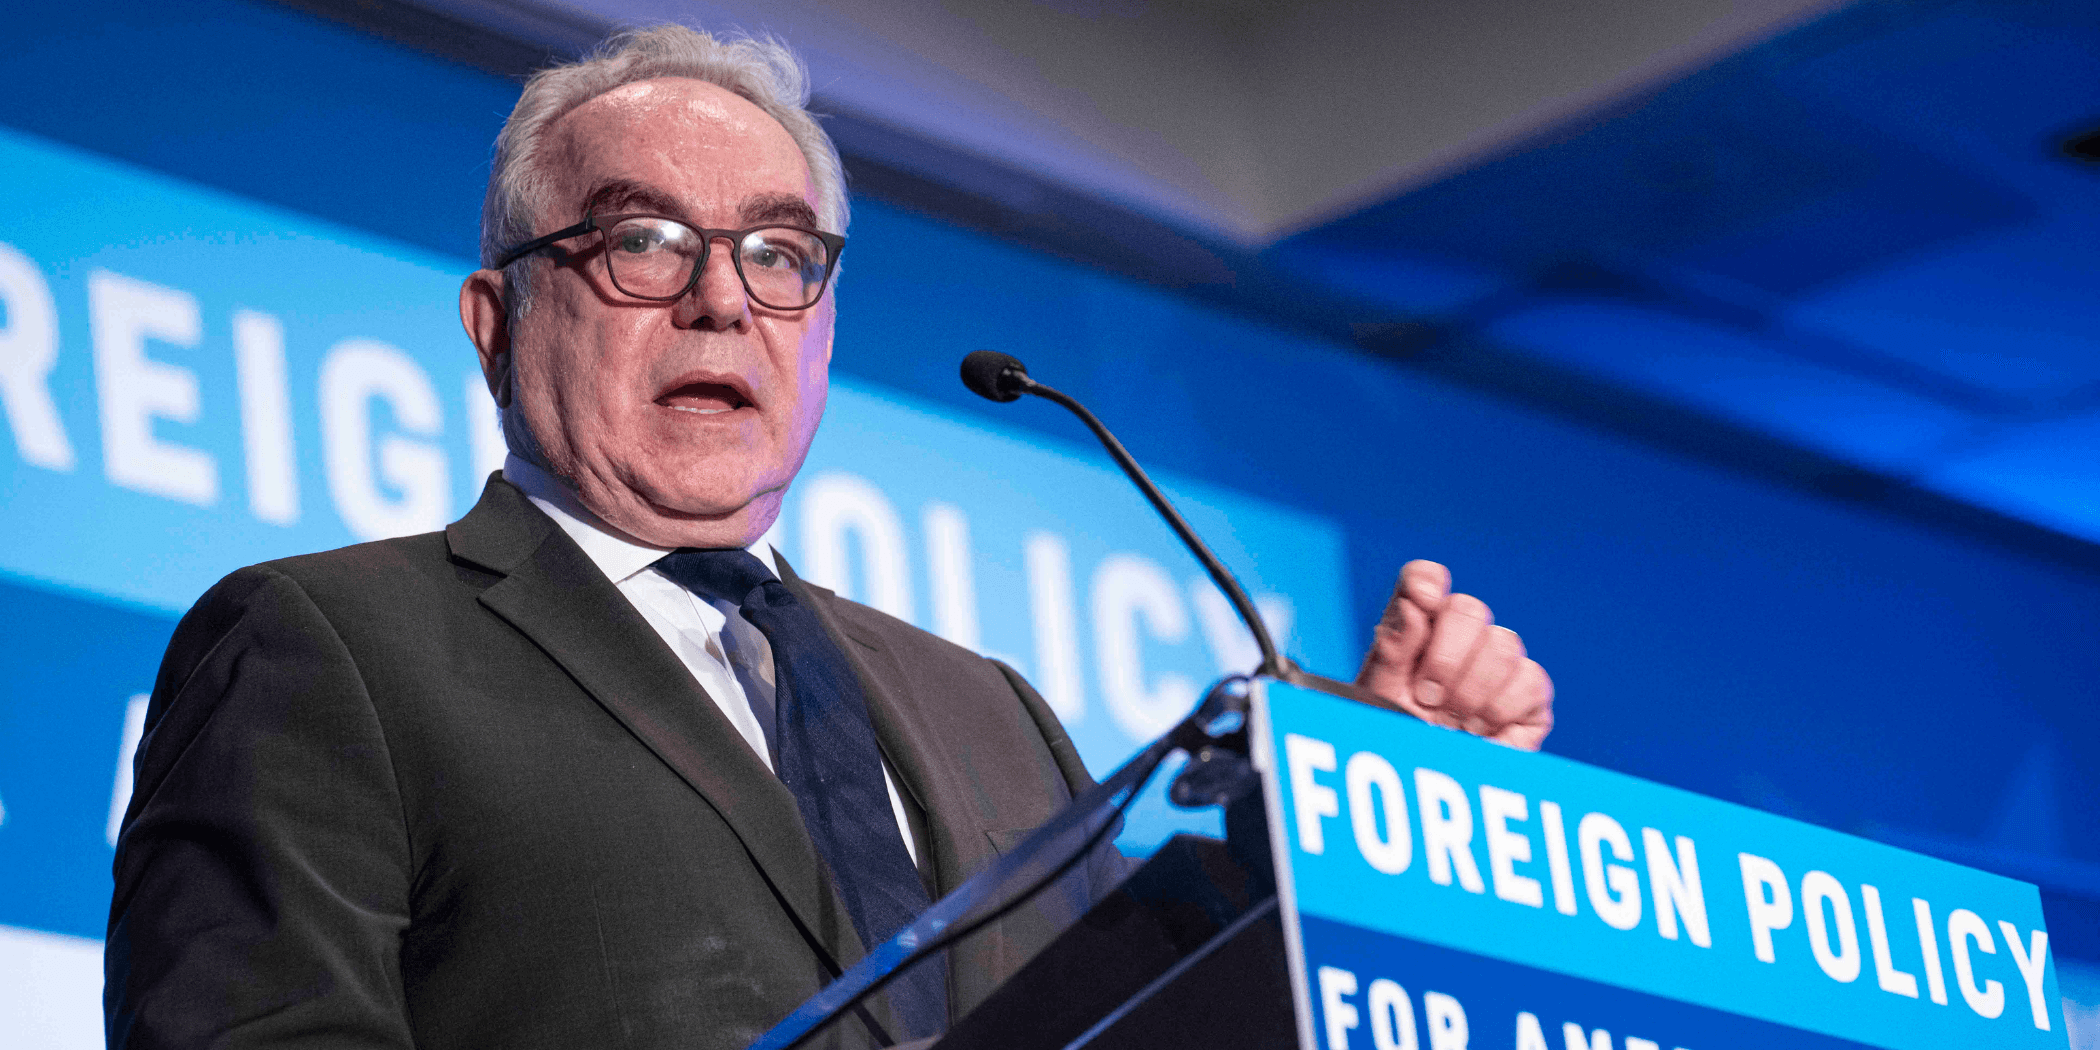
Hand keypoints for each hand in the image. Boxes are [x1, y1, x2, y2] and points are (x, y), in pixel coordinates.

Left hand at [1355, 560, 1552, 749]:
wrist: (1422, 790)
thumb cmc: (1397, 738)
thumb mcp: (1381, 693)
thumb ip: (1394, 644)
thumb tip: (1418, 600)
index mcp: (1416, 630)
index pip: (1424, 579)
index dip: (1426, 582)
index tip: (1422, 600)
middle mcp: (1461, 640)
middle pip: (1469, 608)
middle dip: (1446, 657)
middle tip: (1428, 699)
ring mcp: (1498, 665)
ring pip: (1504, 644)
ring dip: (1470, 691)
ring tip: (1450, 723)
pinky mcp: (1530, 697)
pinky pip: (1529, 680)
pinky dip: (1499, 708)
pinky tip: (1479, 729)